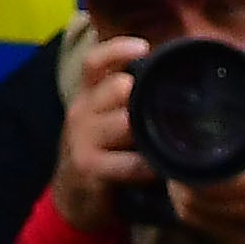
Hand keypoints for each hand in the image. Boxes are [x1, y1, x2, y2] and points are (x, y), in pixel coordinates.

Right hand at [46, 33, 154, 228]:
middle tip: (166, 103)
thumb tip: (169, 80)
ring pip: (125, 123)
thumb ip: (126, 101)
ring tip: (171, 138)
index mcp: (88, 96)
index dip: (117, 50)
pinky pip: (128, 163)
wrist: (73, 197)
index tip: (144, 45)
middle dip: (142, 94)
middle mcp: (82, 111)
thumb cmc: (100, 152)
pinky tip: (161, 169)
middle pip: (116, 89)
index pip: (95, 62)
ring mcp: (83, 139)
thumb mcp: (104, 120)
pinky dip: (149, 166)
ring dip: (150, 131)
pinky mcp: (89, 167)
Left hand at [163, 51, 244, 243]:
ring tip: (183, 186)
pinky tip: (206, 208)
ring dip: (188, 206)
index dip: (181, 173)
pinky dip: (205, 224)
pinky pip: (213, 240)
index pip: (203, 183)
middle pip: (194, 205)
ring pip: (198, 224)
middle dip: (179, 187)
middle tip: (173, 170)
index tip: (174, 158)